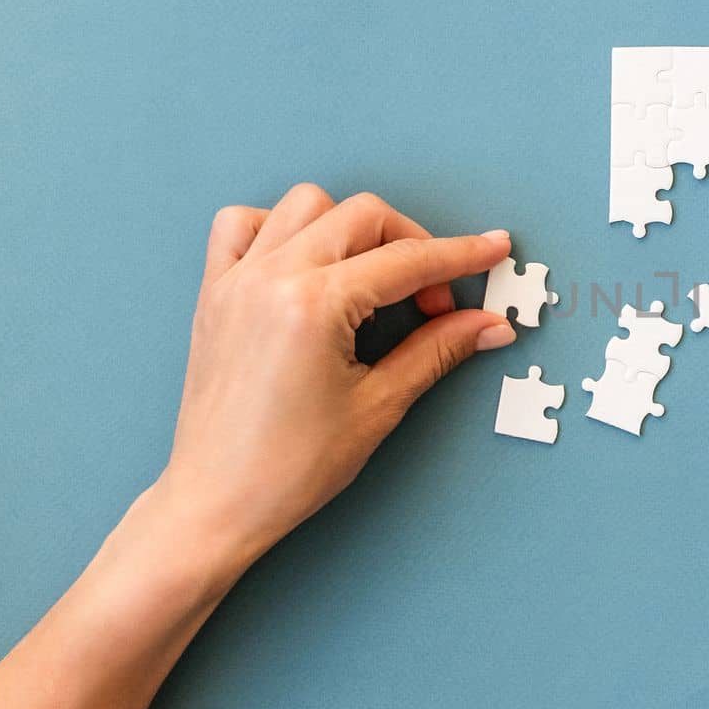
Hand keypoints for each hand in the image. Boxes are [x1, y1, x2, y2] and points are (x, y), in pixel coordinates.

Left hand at [161, 184, 517, 560]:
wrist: (216, 503)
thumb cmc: (289, 468)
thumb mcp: (379, 405)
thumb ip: (438, 351)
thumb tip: (488, 325)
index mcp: (313, 305)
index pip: (407, 260)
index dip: (461, 255)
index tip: (494, 251)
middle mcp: (271, 278)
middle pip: (363, 217)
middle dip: (414, 246)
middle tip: (435, 300)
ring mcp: (237, 280)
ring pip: (306, 206)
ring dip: (353, 229)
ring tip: (374, 279)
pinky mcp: (215, 293)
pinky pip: (243, 225)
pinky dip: (281, 228)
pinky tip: (309, 265)